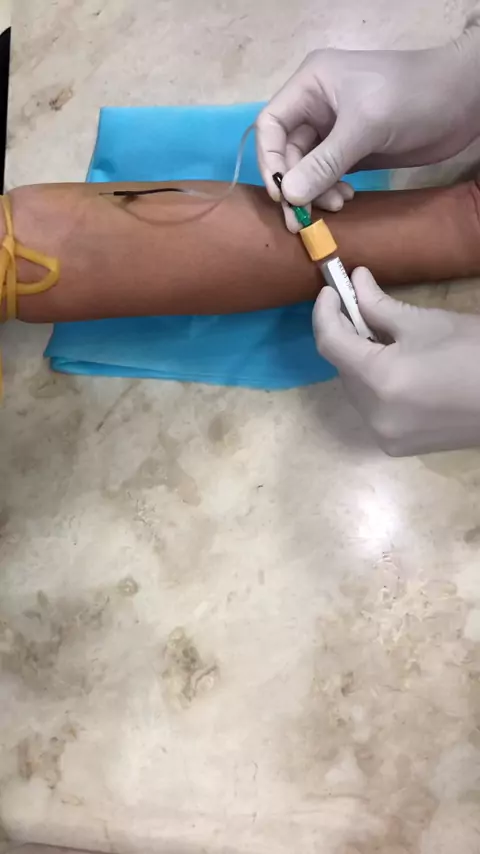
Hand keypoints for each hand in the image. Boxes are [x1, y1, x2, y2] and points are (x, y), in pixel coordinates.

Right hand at [256, 11, 479, 220]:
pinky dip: (330, 191)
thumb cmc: (411, 97)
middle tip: (299, 220)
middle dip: (293, 185)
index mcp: (311, 85)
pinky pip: (327, 176)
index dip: (269, 160)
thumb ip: (325, 162)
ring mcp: (334, 130)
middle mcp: (316, 106)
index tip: (281, 194)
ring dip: (314, 192)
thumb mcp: (365, 126)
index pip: (271, 124)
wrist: (462, 99)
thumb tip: (289, 197)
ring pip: (306, 168)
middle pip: (286, 152)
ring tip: (336, 207)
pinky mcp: (352, 150)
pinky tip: (346, 199)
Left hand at [313, 268, 479, 455]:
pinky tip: (395, 369)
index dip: (324, 313)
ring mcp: (384, 435)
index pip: (330, 342)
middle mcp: (373, 414)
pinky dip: (375, 386)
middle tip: (359, 307)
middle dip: (346, 336)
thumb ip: (380, 305)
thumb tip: (356, 281)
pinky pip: (372, 409)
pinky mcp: (397, 447)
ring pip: (356, 390)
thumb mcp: (426, 322)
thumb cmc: (475, 354)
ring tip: (382, 338)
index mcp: (379, 380)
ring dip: (360, 362)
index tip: (331, 290)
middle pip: (342, 368)